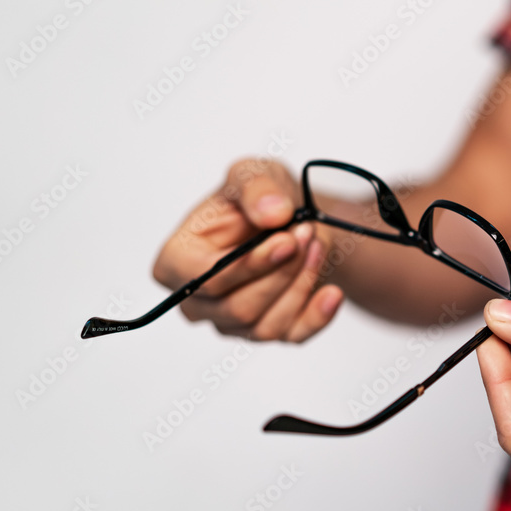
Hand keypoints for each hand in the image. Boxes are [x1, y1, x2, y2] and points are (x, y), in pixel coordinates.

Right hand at [152, 158, 343, 341]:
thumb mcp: (253, 174)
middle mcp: (197, 300)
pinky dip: (317, 316)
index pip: (205, 279)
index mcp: (178, 260)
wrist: (292, 218)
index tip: (287, 241)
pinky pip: (292, 336)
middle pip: (238, 307)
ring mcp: (230, 322)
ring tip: (318, 246)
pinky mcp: (265, 331)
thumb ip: (256, 187)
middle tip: (309, 234)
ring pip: (265, 325)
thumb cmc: (257, 199)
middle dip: (282, 272)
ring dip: (300, 285)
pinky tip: (332, 294)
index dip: (248, 265)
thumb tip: (272, 213)